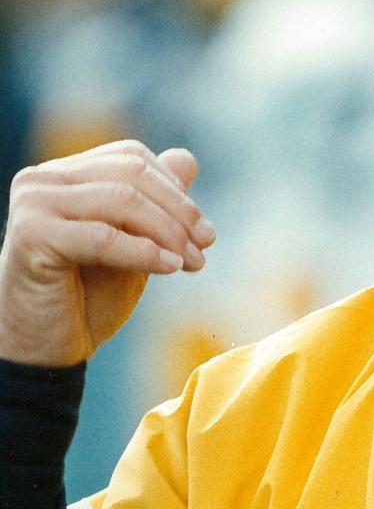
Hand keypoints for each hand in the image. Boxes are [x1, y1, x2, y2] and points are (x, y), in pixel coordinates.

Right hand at [0, 141, 214, 366]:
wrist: (46, 350)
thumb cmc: (88, 299)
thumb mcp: (134, 246)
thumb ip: (156, 204)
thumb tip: (188, 158)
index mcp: (65, 175)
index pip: (132, 159)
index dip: (176, 192)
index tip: (205, 232)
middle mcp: (43, 179)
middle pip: (131, 175)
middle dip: (179, 212)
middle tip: (207, 244)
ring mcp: (34, 203)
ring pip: (121, 200)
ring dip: (168, 233)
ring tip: (192, 262)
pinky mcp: (32, 235)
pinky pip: (103, 237)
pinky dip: (143, 252)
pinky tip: (170, 268)